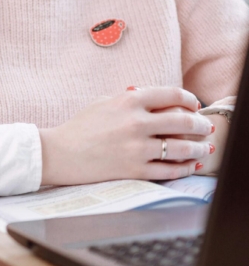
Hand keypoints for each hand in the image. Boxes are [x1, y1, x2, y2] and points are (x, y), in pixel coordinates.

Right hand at [40, 87, 214, 185]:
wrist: (61, 153)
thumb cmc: (81, 126)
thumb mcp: (104, 102)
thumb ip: (130, 99)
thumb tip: (157, 101)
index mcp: (128, 101)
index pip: (171, 95)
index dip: (189, 99)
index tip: (194, 104)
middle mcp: (136, 123)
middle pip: (183, 121)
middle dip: (200, 124)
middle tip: (204, 126)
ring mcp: (137, 148)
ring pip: (182, 148)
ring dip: (198, 148)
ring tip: (203, 147)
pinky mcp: (135, 170)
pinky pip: (170, 170)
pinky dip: (185, 168)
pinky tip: (190, 164)